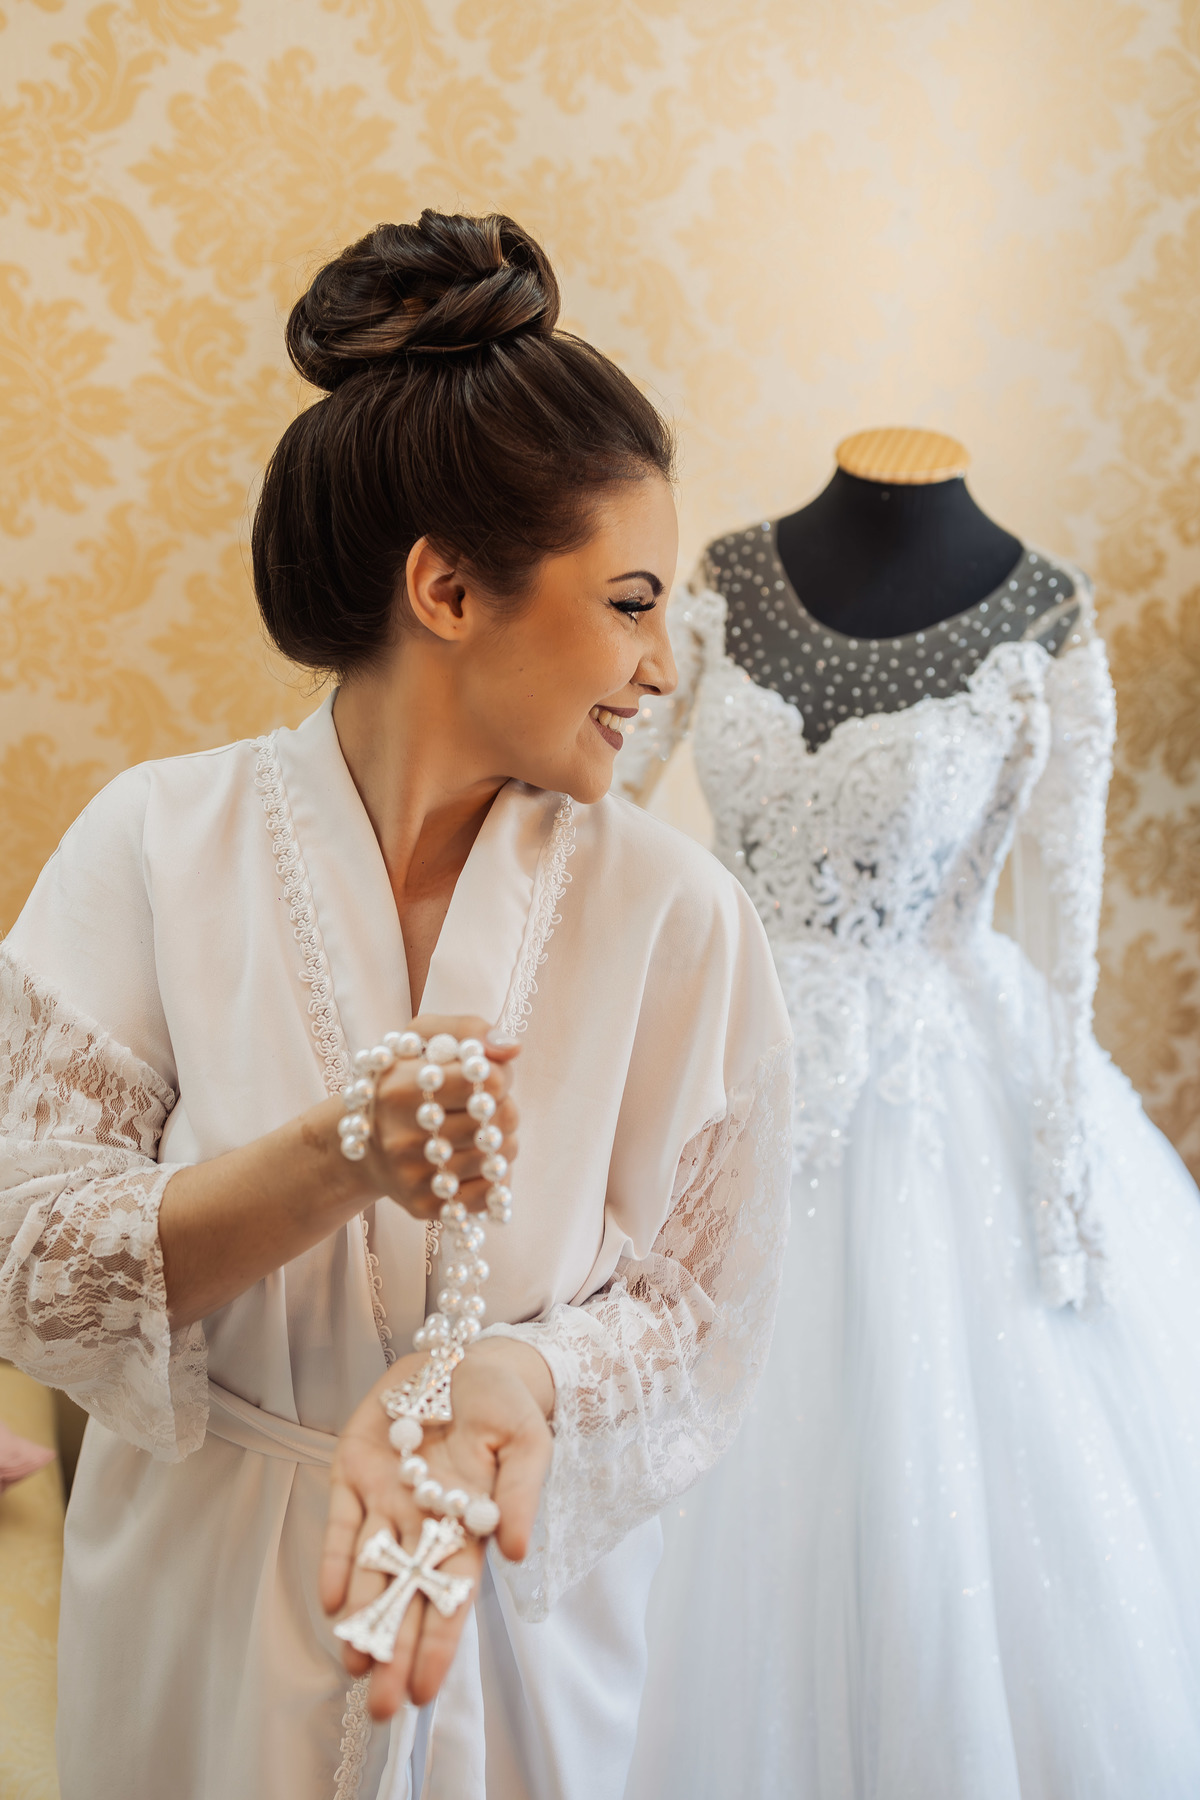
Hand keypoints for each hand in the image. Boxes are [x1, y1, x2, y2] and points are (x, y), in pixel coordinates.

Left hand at [320, 1339, 554, 1718]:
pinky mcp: (354, 1469)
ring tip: (354, 1666)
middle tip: (383, 1707)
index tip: (427, 1691)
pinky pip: (341, 1523)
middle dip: (395, 1650)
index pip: (452, 1596)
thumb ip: (522, 1496)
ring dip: (361, 1618)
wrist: (469, 1358)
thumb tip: (518, 1553)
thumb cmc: (506, 1408)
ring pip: (370, 1570)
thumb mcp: (528, 1445)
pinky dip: (334, 1560)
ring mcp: (386, 1498)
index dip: (439, 1643)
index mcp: (467, 1525)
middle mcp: (422, 1522)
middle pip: (406, 1596)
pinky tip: (330, 1600)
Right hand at [354, 1015, 520, 1220]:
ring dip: (503, 1141)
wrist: (364, 1143)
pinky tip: (477, 1160)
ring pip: (499, 1157)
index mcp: (399, 1088)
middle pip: (497, 1119)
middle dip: (503, 1108)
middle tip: (485, 1106)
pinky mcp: (424, 1206)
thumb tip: (512, 1048)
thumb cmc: (402, 1081)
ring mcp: (412, 1177)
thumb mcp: (422, 1038)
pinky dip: (496, 1175)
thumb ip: (468, 1030)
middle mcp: (401, 1137)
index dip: (496, 1075)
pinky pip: (491, 1193)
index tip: (483, 1077)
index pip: (483, 1080)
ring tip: (481, 1132)